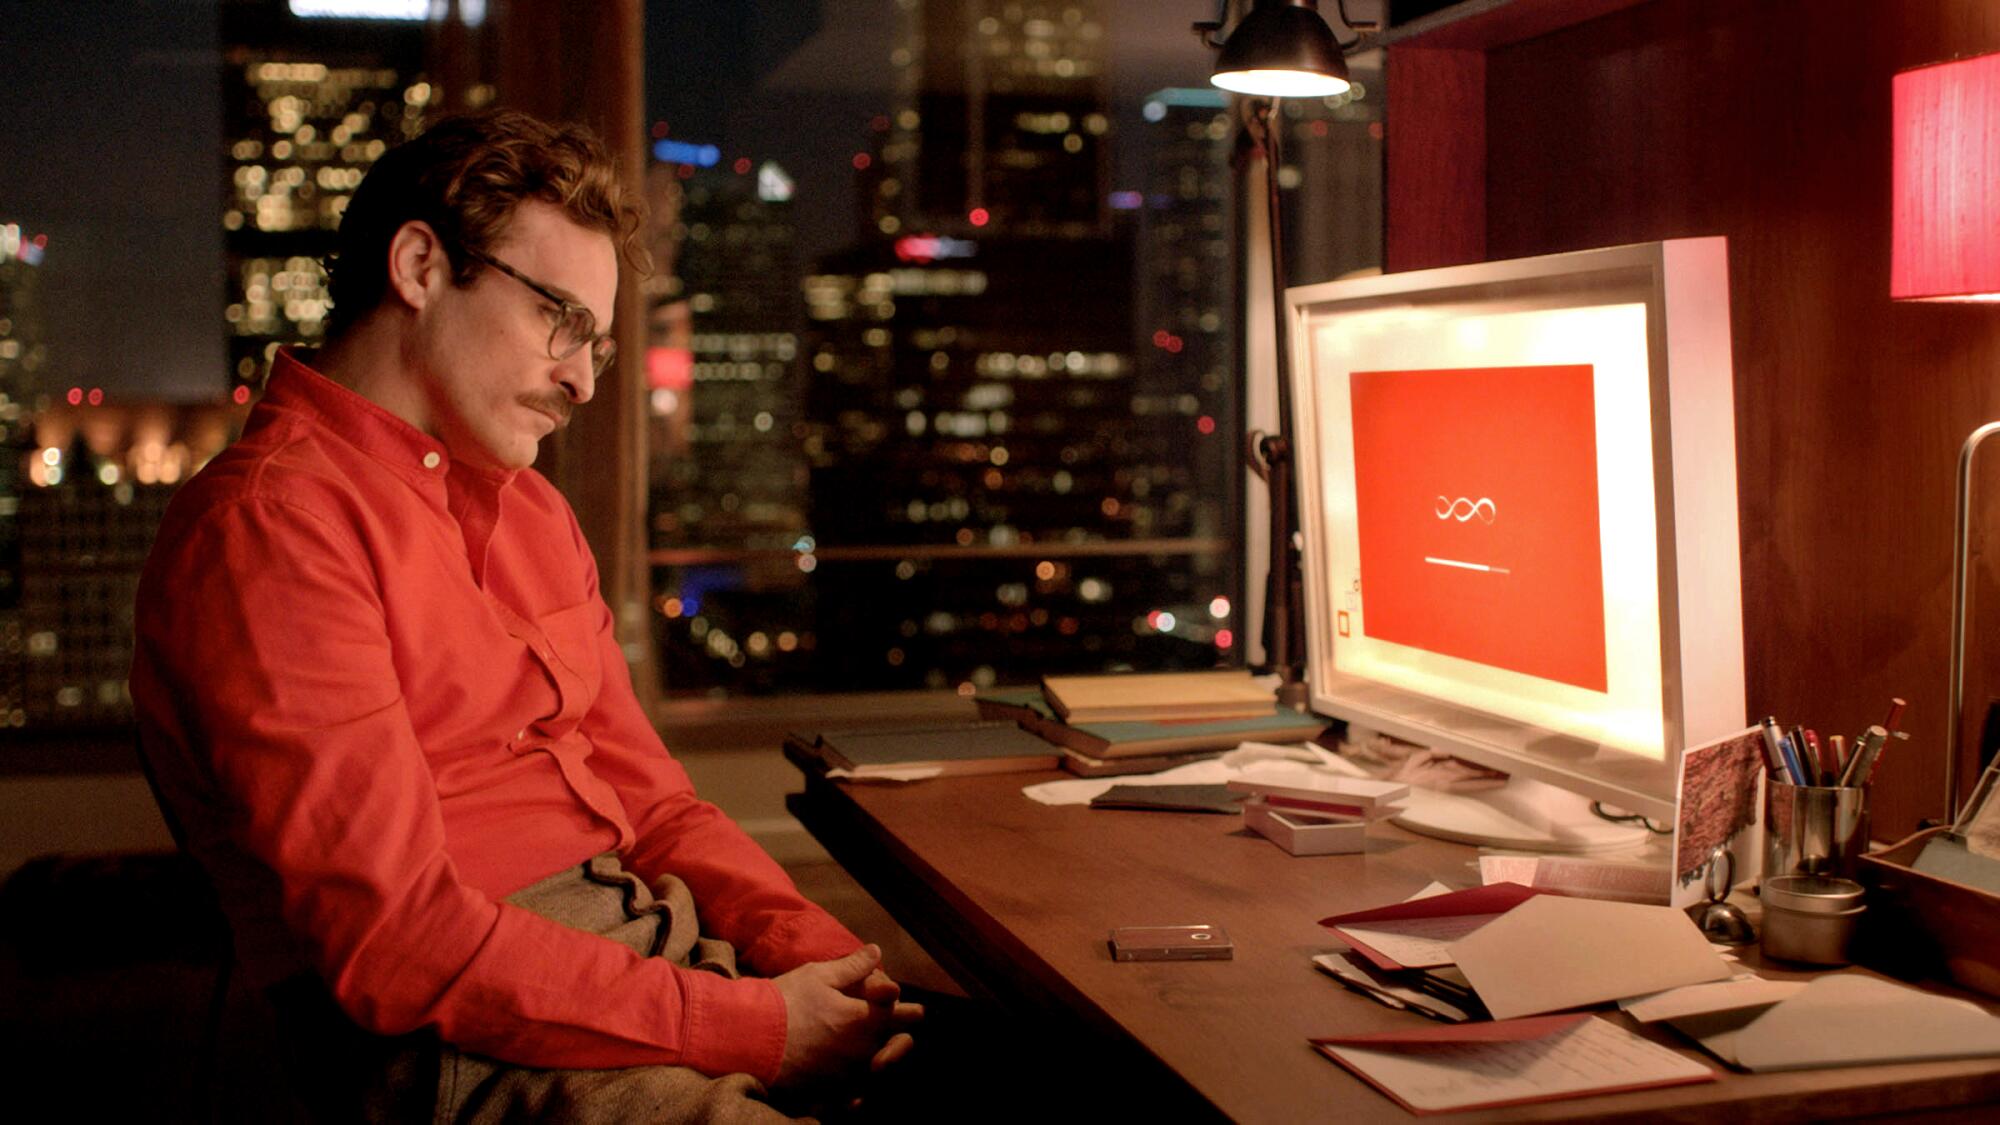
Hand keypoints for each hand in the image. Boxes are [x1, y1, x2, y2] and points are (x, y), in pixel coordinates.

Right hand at [771, 945, 921, 1088]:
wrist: (749, 1040)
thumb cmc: (785, 1002)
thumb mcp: (818, 975)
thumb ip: (853, 967)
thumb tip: (876, 952)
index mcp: (863, 1020)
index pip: (900, 1014)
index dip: (906, 1008)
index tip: (912, 1008)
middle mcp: (861, 1051)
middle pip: (895, 1045)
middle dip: (900, 1038)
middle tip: (902, 1034)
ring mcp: (846, 1076)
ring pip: (877, 1069)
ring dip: (880, 1059)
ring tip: (878, 1054)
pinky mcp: (828, 1093)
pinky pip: (855, 1093)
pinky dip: (858, 1086)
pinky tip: (855, 1082)